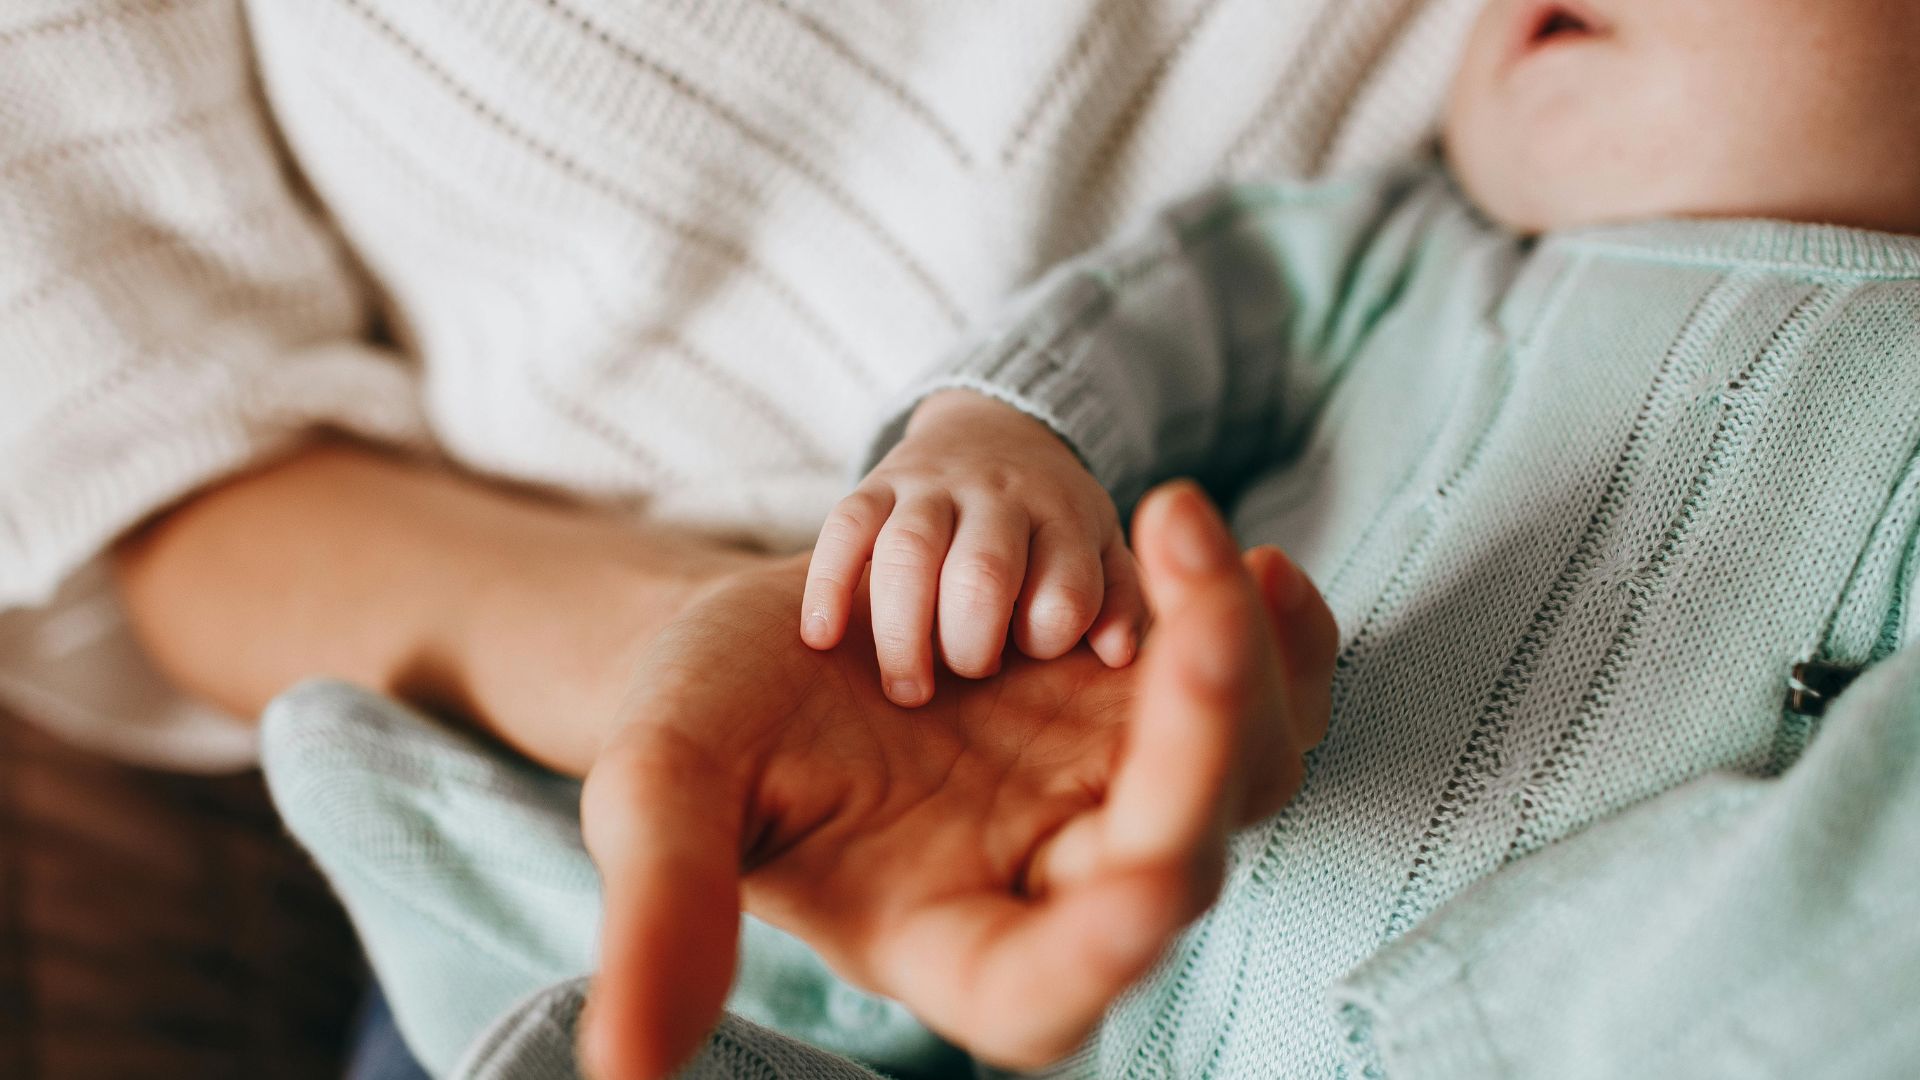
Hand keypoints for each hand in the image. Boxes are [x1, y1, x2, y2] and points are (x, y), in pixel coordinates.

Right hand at [579, 481, 1337, 1077]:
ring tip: (1185, 530)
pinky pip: (1258, 688)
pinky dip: (1276, 632)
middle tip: (1186, 603)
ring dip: (1244, 655)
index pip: (1048, 989)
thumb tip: (620, 1070)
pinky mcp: (1144, 704)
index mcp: (947, 942)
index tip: (1147, 880)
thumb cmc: (703, 726)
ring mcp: (1113, 787)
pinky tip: (1253, 559)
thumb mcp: (660, 795)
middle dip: (1202, 730)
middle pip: (1180, 853)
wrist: (764, 635)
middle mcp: (1054, 881)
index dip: (1104, 949)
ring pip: (1249, 763)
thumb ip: (662, 917)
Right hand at [801, 389, 1148, 706]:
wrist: (996, 431)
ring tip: (907, 690)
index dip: (1045, 638)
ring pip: (908, 552)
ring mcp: (934, 486)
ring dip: (902, 633)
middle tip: (964, 677)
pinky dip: (828, 583)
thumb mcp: (1102, 553)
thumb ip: (1120, 603)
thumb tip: (1117, 654)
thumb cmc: (1052, 525)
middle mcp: (1000, 496)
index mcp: (1065, 520)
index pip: (1062, 592)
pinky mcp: (878, 483)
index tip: (1028, 656)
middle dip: (969, 645)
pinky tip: (822, 637)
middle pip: (982, 573)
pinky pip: (844, 527)